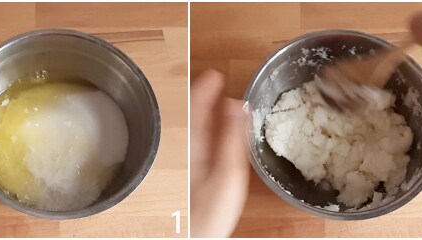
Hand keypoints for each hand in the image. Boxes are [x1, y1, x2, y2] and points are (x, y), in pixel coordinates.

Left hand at [190, 69, 249, 236]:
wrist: (193, 238)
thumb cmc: (207, 213)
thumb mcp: (227, 173)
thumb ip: (232, 138)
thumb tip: (238, 105)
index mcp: (192, 145)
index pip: (195, 107)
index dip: (205, 88)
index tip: (215, 74)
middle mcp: (184, 151)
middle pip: (191, 116)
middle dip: (203, 97)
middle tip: (213, 82)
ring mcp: (184, 164)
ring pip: (191, 129)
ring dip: (202, 112)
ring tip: (212, 101)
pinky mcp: (187, 177)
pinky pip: (193, 143)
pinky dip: (202, 130)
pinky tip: (209, 133)